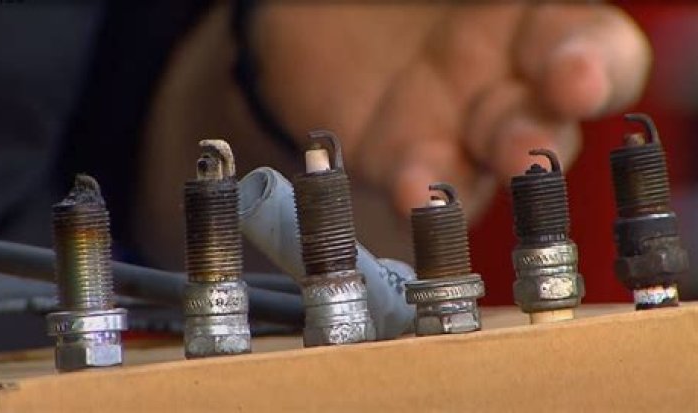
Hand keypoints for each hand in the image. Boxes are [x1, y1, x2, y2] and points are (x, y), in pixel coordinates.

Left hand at [253, 2, 650, 218]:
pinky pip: (424, 189)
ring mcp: (456, 129)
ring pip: (493, 168)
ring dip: (491, 180)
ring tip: (476, 180)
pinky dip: (423, 195)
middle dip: (540, 139)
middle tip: (523, 152)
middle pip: (547, 121)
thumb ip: (481, 1)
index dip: (597, 66)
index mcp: (529, 21)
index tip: (577, 81)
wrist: (317, 18)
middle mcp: (505, 81)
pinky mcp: (402, 163)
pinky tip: (413, 194)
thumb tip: (508, 6)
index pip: (591, 47)